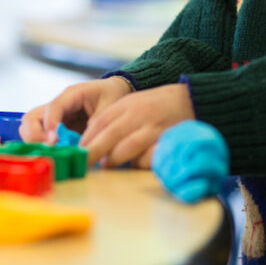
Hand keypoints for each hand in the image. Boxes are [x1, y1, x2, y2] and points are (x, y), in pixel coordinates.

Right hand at [19, 77, 131, 143]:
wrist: (114, 91)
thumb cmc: (112, 94)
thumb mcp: (110, 105)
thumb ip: (97, 123)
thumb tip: (83, 144)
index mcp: (71, 95)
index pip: (53, 108)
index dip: (50, 124)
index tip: (54, 141)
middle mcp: (58, 106)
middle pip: (31, 118)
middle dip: (35, 136)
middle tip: (51, 149)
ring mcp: (54, 117)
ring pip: (31, 128)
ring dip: (37, 142)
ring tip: (54, 153)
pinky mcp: (56, 128)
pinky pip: (41, 138)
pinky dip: (45, 147)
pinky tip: (59, 155)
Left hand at [80, 83, 194, 168]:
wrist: (189, 99)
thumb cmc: (156, 105)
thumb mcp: (132, 103)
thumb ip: (113, 118)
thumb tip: (90, 139)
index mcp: (127, 104)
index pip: (101, 121)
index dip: (87, 138)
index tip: (76, 151)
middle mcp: (138, 114)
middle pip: (110, 135)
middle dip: (93, 151)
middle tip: (83, 163)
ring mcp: (152, 127)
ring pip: (127, 146)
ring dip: (114, 159)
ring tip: (106, 165)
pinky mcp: (165, 139)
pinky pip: (148, 155)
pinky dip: (138, 162)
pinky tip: (132, 164)